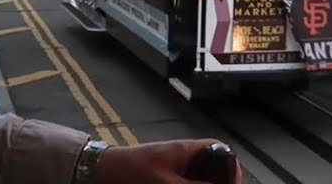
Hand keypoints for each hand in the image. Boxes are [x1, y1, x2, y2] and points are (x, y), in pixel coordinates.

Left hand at [95, 139, 241, 183]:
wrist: (99, 174)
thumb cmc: (130, 171)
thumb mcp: (165, 182)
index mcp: (188, 150)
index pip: (221, 151)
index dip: (231, 167)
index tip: (232, 183)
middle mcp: (185, 159)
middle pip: (214, 169)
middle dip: (218, 180)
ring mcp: (175, 170)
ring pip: (200, 178)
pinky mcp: (165, 180)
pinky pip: (185, 182)